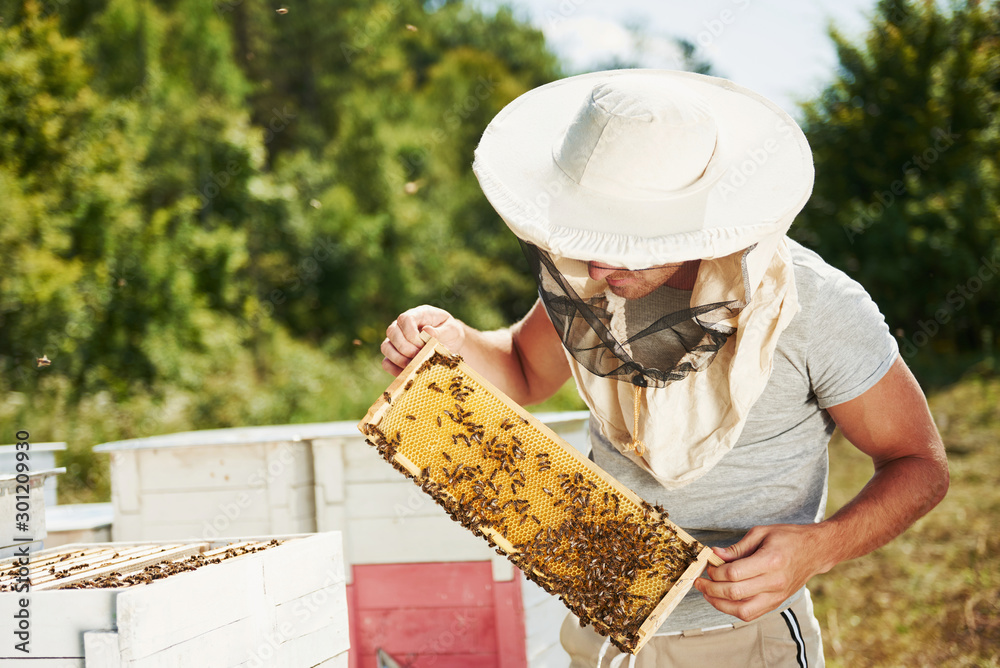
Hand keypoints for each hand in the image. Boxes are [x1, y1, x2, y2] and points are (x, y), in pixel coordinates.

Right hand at [381, 305, 465, 375]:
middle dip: (405, 348)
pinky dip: (395, 370)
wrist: (450, 344)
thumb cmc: (450, 334)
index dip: (411, 334)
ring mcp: (396, 340)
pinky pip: (386, 363)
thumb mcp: (452, 330)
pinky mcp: (394, 355)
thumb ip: (441, 331)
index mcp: (418, 314)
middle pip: (391, 332)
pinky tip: (409, 373)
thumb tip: (426, 331)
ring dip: (399, 359)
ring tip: (415, 365)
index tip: (423, 345)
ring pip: (386, 347)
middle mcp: (402, 325)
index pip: (404, 319)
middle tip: (420, 357)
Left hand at [692, 523, 834, 621]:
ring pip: (742, 610)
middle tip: (700, 581)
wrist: (816, 551)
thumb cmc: (789, 538)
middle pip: (734, 593)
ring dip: (720, 604)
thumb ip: (737, 547)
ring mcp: (777, 596)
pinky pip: (752, 614)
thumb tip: (715, 555)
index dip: (715, 572)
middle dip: (711, 589)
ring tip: (707, 594)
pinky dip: (734, 610)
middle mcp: (774, 582)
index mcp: (770, 561)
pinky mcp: (777, 603)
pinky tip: (722, 601)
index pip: (734, 573)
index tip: (707, 566)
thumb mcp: (761, 533)